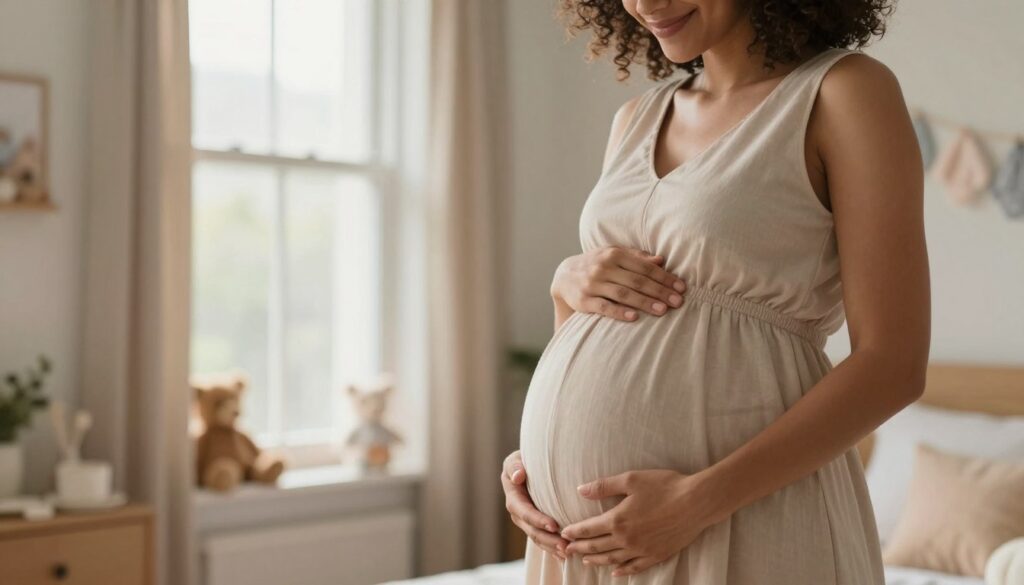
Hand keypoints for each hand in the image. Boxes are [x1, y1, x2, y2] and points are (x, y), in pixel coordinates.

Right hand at [501, 450, 568, 559]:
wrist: (526, 468)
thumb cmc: (523, 461)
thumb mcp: (515, 460)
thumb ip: (514, 466)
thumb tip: (518, 476)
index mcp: (514, 499)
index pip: (525, 512)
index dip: (538, 520)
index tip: (554, 526)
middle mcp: (518, 514)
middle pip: (533, 531)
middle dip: (549, 540)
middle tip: (566, 546)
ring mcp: (526, 523)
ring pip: (538, 539)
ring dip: (552, 548)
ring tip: (568, 553)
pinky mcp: (535, 527)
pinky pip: (543, 541)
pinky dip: (552, 550)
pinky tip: (564, 557)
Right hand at [551, 247, 686, 321]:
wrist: (564, 276)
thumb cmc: (596, 265)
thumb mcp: (613, 255)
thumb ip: (636, 257)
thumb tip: (661, 260)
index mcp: (614, 254)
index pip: (644, 267)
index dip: (664, 277)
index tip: (681, 288)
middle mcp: (603, 267)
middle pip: (637, 280)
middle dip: (660, 291)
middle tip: (678, 302)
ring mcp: (593, 284)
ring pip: (623, 294)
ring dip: (645, 302)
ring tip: (663, 310)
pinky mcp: (584, 301)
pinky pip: (604, 307)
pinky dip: (620, 312)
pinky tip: (635, 318)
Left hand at [560, 469, 727, 576]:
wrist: (696, 502)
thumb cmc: (664, 486)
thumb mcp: (631, 480)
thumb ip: (604, 486)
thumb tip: (580, 490)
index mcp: (618, 520)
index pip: (589, 529)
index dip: (575, 532)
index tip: (564, 533)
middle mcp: (627, 539)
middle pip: (597, 547)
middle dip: (580, 548)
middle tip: (567, 549)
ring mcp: (642, 550)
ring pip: (613, 559)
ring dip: (597, 560)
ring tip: (585, 560)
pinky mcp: (657, 555)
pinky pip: (635, 567)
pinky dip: (623, 570)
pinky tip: (616, 571)